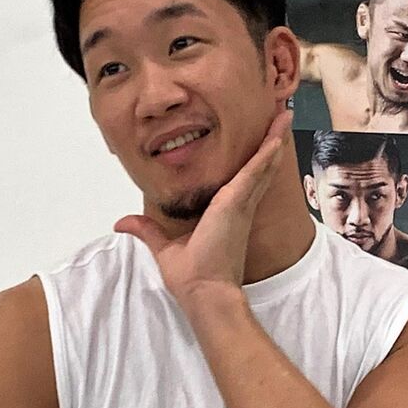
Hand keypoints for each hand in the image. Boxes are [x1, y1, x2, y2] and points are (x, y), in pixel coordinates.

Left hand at [113, 110, 292, 306]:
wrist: (204, 293)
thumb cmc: (192, 277)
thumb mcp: (163, 247)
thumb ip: (147, 230)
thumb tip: (124, 222)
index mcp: (226, 212)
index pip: (243, 178)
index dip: (254, 159)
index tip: (262, 141)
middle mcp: (239, 205)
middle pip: (259, 166)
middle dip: (270, 141)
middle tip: (280, 117)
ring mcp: (241, 203)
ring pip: (262, 163)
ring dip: (273, 138)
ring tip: (284, 114)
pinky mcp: (237, 203)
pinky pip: (256, 170)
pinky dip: (267, 151)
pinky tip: (276, 134)